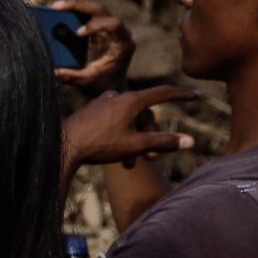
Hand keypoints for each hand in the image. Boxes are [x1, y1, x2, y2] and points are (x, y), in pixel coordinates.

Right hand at [50, 0, 134, 91]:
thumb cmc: (102, 85)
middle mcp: (119, 32)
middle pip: (101, 10)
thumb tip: (54, 71)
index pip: (113, 24)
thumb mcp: (88, 82)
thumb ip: (73, 77)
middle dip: (80, 6)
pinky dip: (73, 11)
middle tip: (58, 7)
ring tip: (55, 7)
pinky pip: (87, 14)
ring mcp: (109, 28)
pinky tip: (58, 11)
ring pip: (94, 8)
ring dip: (75, 5)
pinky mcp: (99, 28)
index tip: (78, 33)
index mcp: (123, 44)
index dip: (96, 25)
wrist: (109, 86)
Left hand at [62, 86, 197, 171]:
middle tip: (153, 159)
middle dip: (150, 137)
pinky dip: (119, 139)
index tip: (195, 95)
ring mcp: (101, 104)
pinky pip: (112, 124)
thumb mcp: (135, 145)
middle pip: (143, 114)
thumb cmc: (99, 144)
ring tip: (132, 165)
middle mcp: (116, 97)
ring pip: (127, 122)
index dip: (181, 95)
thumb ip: (163, 142)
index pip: (162, 93)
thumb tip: (190, 141)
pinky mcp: (90, 113)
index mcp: (130, 100)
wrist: (62, 146)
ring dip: (134, 143)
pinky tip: (117, 156)